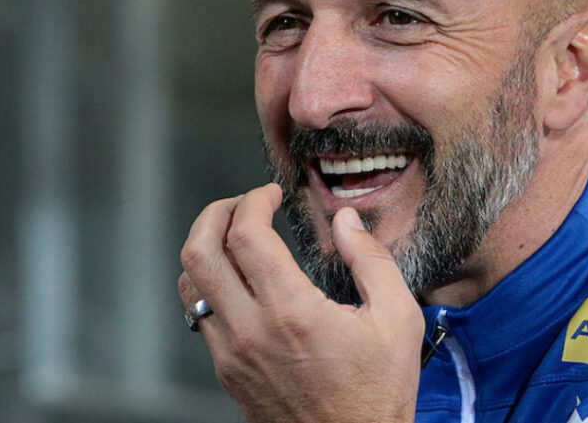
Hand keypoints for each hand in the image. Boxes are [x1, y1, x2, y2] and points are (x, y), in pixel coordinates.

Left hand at [178, 184, 423, 422]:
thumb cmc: (378, 393)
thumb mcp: (397, 318)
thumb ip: (371, 260)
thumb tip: (347, 221)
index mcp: (291, 311)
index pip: (245, 234)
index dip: (254, 200)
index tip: (271, 193)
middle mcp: (250, 331)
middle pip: (200, 251)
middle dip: (217, 213)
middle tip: (242, 203)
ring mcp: (232, 354)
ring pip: (190, 283)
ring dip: (207, 248)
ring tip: (236, 237)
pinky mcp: (227, 372)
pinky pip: (199, 314)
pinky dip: (210, 283)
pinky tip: (240, 279)